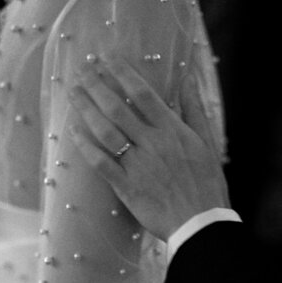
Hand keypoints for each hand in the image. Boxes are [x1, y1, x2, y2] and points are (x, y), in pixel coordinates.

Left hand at [68, 51, 229, 241]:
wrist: (201, 224)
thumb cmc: (207, 184)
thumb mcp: (208, 143)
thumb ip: (195, 109)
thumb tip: (187, 77)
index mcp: (172, 131)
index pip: (143, 93)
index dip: (122, 73)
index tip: (107, 58)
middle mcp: (152, 143)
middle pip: (118, 108)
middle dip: (97, 85)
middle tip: (81, 70)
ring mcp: (137, 165)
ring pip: (105, 131)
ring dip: (86, 109)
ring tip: (72, 92)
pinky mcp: (126, 187)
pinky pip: (100, 163)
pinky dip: (85, 146)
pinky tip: (73, 131)